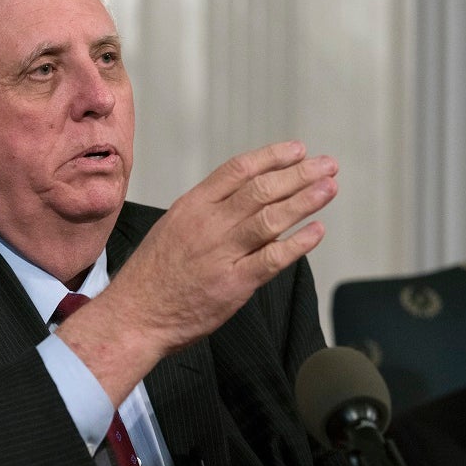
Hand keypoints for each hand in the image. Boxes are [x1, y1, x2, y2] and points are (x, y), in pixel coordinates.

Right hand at [57, 140, 336, 405]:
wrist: (135, 316)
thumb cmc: (153, 275)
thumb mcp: (173, 227)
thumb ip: (208, 213)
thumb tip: (248, 201)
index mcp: (192, 206)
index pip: (238, 169)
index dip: (272, 157)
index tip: (298, 150)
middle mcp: (208, 224)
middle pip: (262, 189)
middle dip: (299, 174)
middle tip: (326, 165)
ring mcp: (222, 253)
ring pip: (271, 218)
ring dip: (305, 200)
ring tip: (329, 188)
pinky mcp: (234, 284)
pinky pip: (273, 259)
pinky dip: (298, 243)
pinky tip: (317, 230)